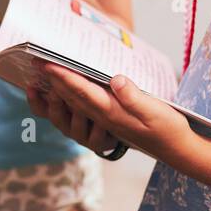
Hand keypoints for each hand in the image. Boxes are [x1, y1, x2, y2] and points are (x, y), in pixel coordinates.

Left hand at [26, 63, 194, 162]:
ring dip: (54, 91)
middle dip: (52, 80)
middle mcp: (103, 119)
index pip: (83, 93)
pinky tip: (54, 92)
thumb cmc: (168, 128)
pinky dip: (62, 101)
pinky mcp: (106, 121)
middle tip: (35, 61)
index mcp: (113, 114)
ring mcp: (102, 122)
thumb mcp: (156, 111)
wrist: (175, 149)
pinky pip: (78, 111)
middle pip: (72, 98)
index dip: (65, 78)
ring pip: (72, 106)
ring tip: (38, 74)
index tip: (48, 64)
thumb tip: (116, 80)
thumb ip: (135, 97)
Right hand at [26, 80, 117, 154]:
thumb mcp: (83, 90)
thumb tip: (59, 64)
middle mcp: (67, 126)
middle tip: (55, 89)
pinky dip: (98, 128)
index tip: (31, 87)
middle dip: (56, 102)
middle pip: (56, 116)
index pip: (41, 109)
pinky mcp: (98, 144)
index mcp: (59, 112)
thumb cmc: (98, 103)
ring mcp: (81, 136)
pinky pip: (96, 137)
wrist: (118, 127)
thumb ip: (72, 81)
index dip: (35, 100)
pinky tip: (103, 121)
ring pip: (75, 126)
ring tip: (80, 102)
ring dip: (77, 113)